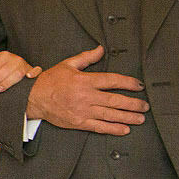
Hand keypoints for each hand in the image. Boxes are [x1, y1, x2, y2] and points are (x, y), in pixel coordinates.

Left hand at [0, 50, 39, 96]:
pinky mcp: (32, 70)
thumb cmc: (5, 69)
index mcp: (3, 56)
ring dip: (6, 83)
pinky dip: (33, 73)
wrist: (22, 68)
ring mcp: (24, 64)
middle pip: (0, 73)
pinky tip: (28, 77)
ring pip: (15, 74)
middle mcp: (14, 58)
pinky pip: (35, 71)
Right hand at [25, 47, 147, 134]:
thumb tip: (101, 49)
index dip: (128, 83)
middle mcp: (86, 97)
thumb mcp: (68, 64)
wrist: (34, 99)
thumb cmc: (51, 81)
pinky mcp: (79, 123)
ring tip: (140, 118)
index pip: (112, 81)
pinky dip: (113, 129)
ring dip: (128, 117)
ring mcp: (83, 111)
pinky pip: (99, 127)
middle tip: (145, 105)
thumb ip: (87, 58)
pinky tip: (124, 129)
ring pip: (110, 115)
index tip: (139, 85)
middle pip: (115, 100)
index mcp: (85, 81)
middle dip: (133, 103)